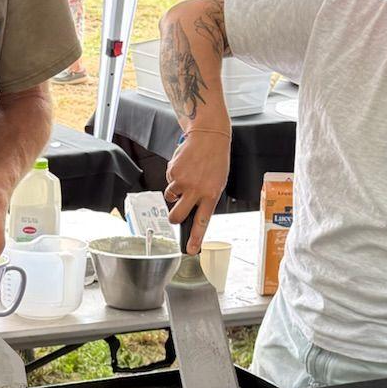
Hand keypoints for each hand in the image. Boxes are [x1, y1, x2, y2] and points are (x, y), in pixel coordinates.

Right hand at [163, 126, 229, 248]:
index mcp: (211, 195)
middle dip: (172, 219)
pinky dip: (174, 176)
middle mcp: (196, 190)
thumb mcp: (217, 183)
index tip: (191, 250)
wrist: (209, 136)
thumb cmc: (215, 160)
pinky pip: (168, 181)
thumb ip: (206, 198)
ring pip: (170, 198)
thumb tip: (192, 211)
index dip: (195, 238)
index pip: (202, 222)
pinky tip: (184, 166)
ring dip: (174, 192)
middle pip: (176, 216)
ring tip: (186, 178)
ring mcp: (183, 181)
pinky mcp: (173, 171)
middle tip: (174, 215)